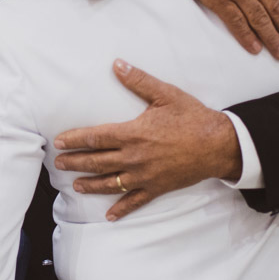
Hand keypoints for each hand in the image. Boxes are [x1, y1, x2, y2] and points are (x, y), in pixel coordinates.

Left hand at [52, 60, 241, 221]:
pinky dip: (121, 208)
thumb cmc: (192, 117)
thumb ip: (138, 81)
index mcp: (133, 133)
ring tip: (76, 185)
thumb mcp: (166, 94)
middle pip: (97, 162)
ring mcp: (145, 176)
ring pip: (110, 183)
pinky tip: (109, 215)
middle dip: (75, 163)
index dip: (75, 140)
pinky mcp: (157, 188)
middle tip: (58, 164)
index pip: (95, 137)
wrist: (219, 144)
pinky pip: (135, 201)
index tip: (59, 142)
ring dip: (91, 185)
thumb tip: (117, 64)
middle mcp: (135, 157)